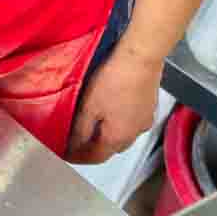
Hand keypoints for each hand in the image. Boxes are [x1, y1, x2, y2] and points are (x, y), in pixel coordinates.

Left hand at [66, 46, 162, 164]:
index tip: (67, 154)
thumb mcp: (88, 108)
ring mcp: (145, 120)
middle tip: (76, 142)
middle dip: (93, 149)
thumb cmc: (115, 79)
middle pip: (110, 150)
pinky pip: (131, 123)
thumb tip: (72, 146)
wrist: (141, 57)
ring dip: (107, 136)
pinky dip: (118, 124)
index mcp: (117, 137)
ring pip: (123, 137)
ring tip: (91, 127)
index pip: (95, 158)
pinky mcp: (149, 107)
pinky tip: (110, 111)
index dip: (78, 158)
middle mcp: (134, 133)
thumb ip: (79, 131)